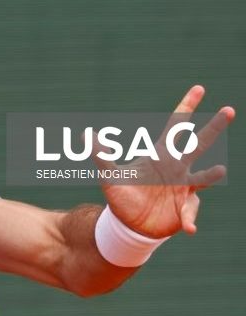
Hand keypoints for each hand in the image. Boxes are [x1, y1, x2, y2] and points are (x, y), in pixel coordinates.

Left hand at [92, 85, 234, 237]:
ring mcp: (184, 187)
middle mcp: (177, 167)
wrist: (129, 224)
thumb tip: (85, 135)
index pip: (176, 126)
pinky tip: (188, 228)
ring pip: (204, 176)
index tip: (199, 88)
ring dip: (212, 175)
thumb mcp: (109, 176)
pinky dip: (190, 219)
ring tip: (219, 170)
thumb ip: (101, 156)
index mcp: (160, 155)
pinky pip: (191, 211)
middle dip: (213, 127)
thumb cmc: (121, 196)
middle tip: (229, 109)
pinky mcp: (185, 208)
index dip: (186, 107)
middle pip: (198, 143)